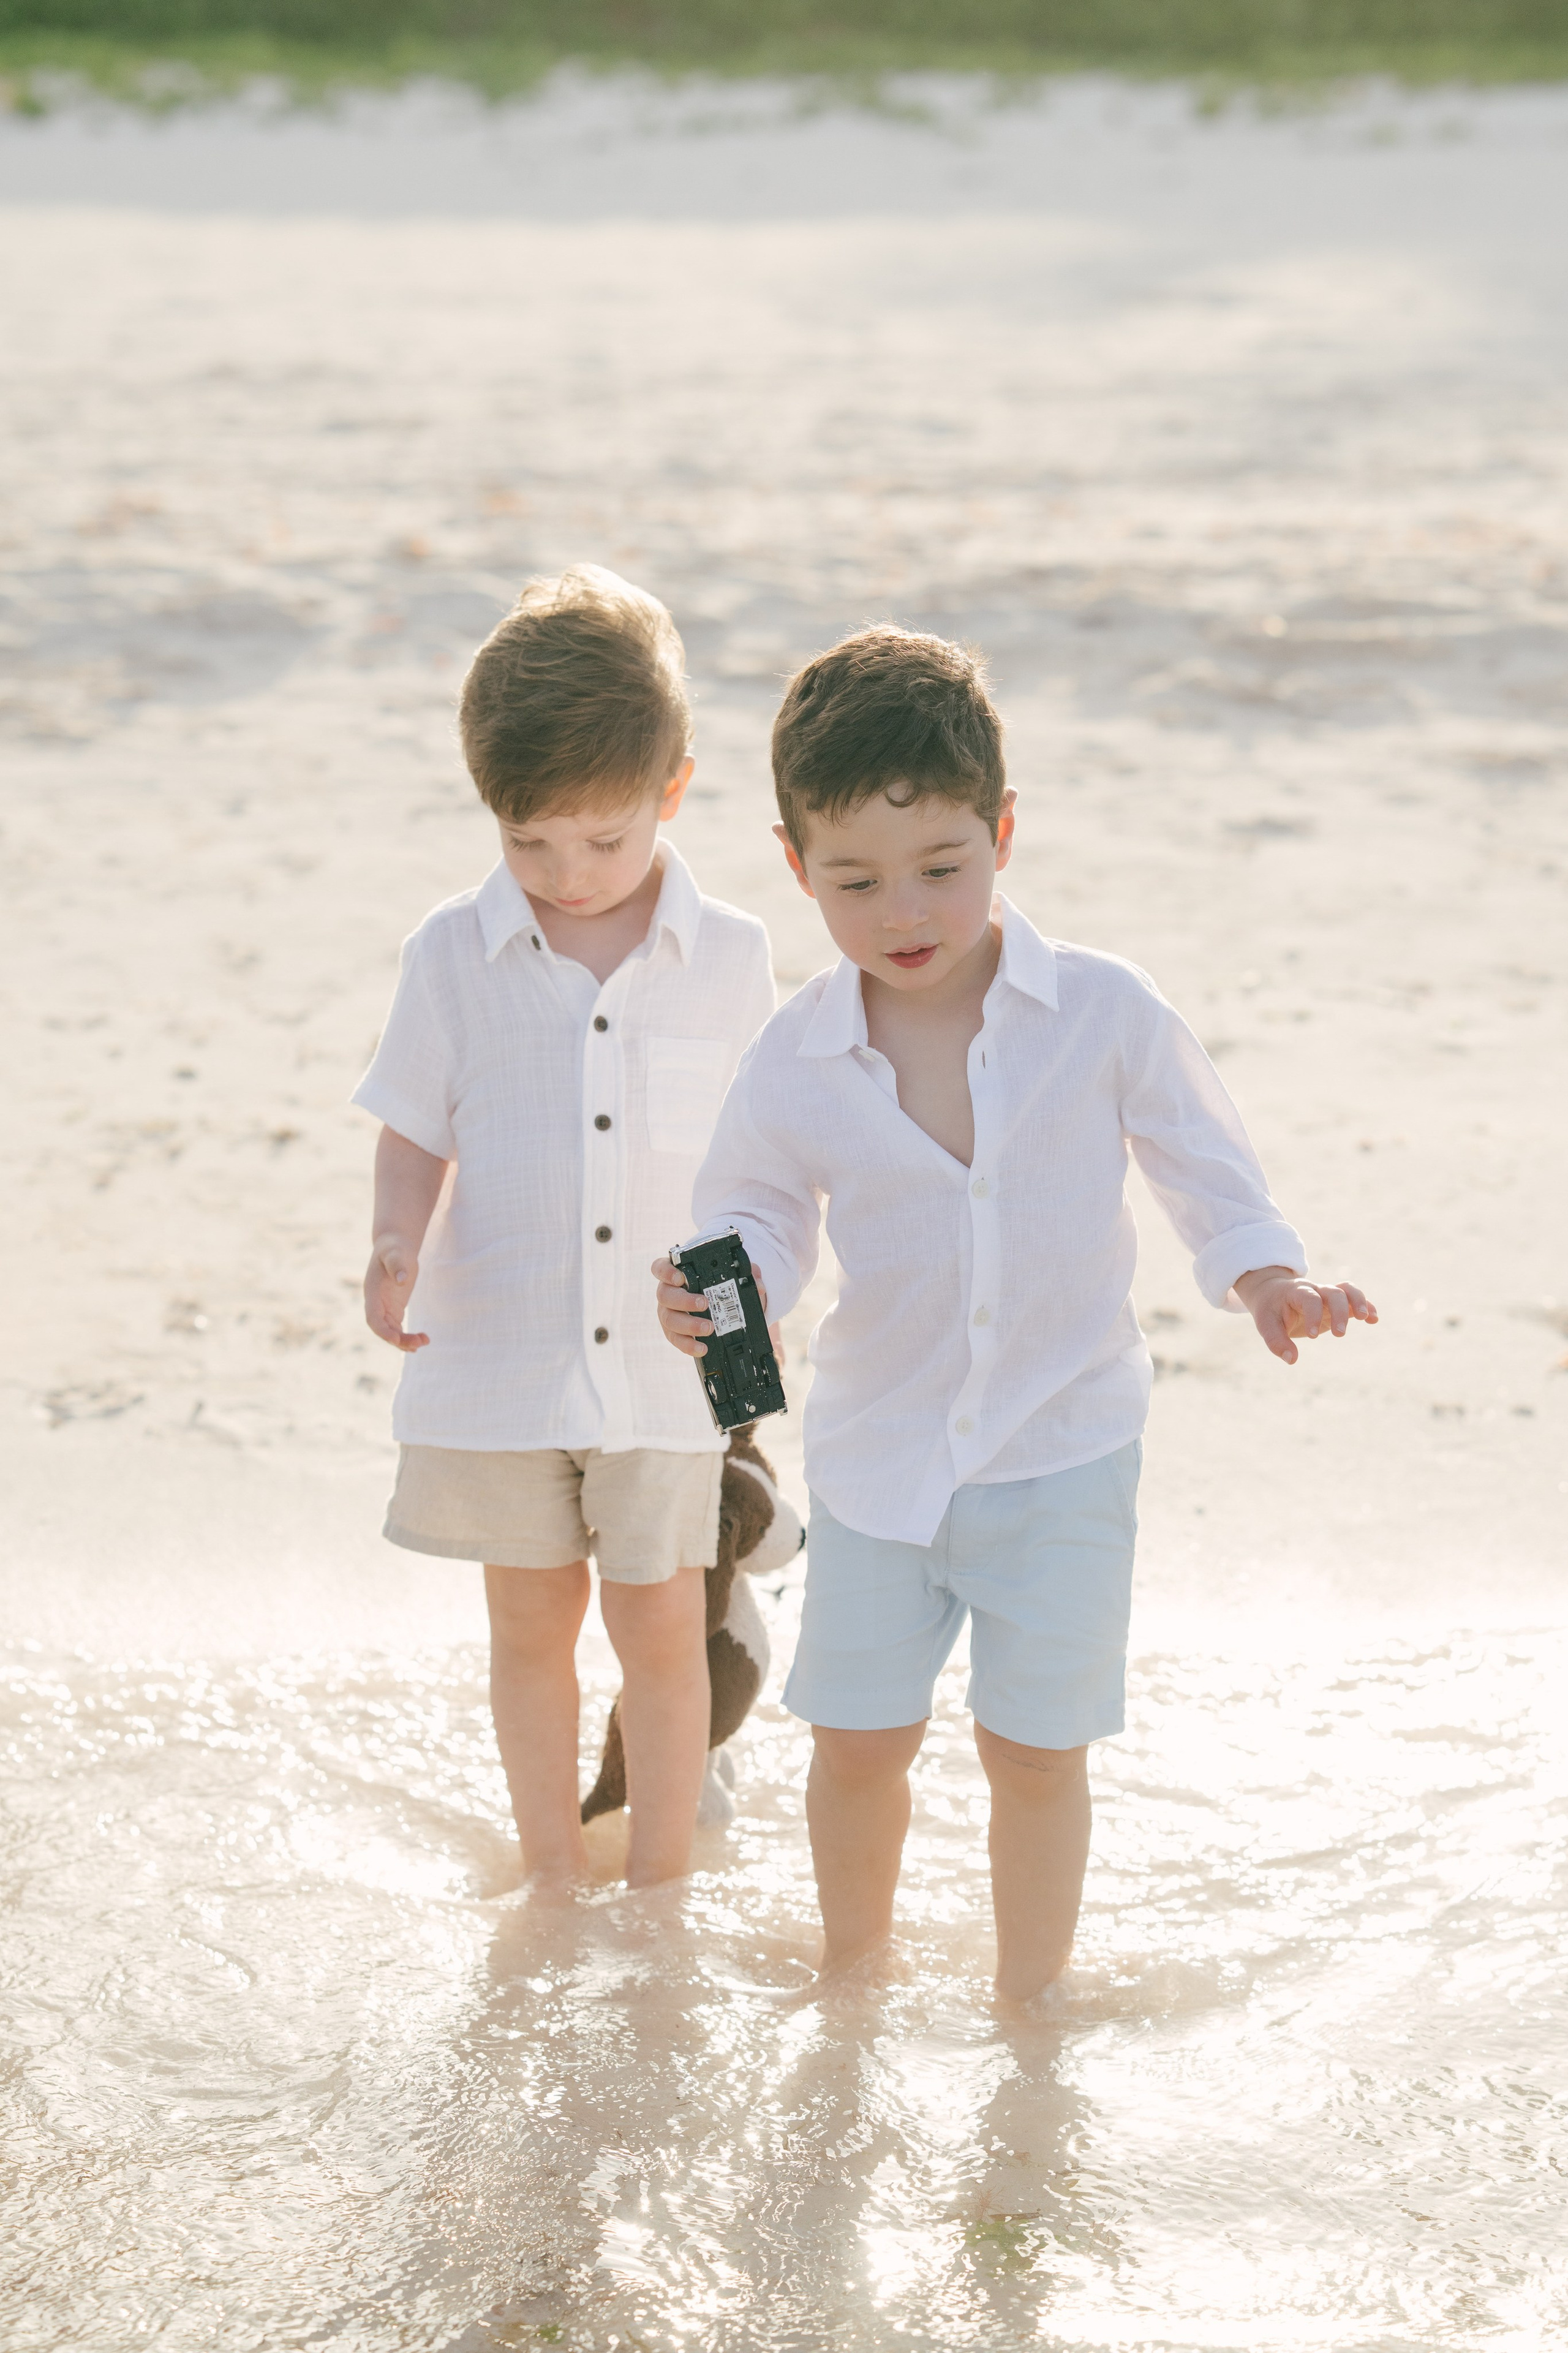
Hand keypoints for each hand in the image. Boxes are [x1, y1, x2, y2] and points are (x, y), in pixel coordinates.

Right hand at [364, 1232, 429, 1351]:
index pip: (373, 1317)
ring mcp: (384, 1307)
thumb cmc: (395, 1248)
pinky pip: (398, 1329)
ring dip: (405, 1341)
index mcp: (372, 1291)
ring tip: (425, 1341)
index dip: (382, 1330)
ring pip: (391, 1332)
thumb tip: (401, 1280)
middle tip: (419, 1344)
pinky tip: (422, 1340)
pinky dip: (408, 1337)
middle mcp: (375, 1303)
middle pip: (383, 1329)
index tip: (396, 1339)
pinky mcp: (394, 1309)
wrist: (395, 1246)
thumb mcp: (396, 1253)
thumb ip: (397, 1265)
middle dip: (398, 1340)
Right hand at [652, 1255, 768, 1359]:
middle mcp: (668, 1293)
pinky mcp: (673, 1332)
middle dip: (684, 1300)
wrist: (719, 1306)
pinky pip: (676, 1340)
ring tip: (709, 1328)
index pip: (660, 1268)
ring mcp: (668, 1313)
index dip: (666, 1272)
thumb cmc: (719, 1286)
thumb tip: (759, 1286)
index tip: (680, 1278)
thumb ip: (747, 1274)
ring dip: (689, 1325)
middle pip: (664, 1295)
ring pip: (668, 1319)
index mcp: (676, 1274)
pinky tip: (702, 1348)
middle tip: (704, 1303)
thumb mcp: (734, 1276)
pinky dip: (688, 1345)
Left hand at [1235, 1266, 1377, 1364]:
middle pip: (1334, 1293)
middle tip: (1339, 1335)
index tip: (1312, 1336)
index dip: (1314, 1314)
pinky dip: (1367, 1306)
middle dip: (1339, 1312)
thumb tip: (1292, 1359)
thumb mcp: (1265, 1323)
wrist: (1273, 1292)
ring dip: (1359, 1302)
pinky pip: (1354, 1299)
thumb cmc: (1270, 1309)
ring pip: (1348, 1290)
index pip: (1310, 1298)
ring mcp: (1327, 1295)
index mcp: (1296, 1292)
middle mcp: (1315, 1290)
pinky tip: (1374, 1320)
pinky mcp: (1336, 1304)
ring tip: (1366, 1318)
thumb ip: (1276, 1341)